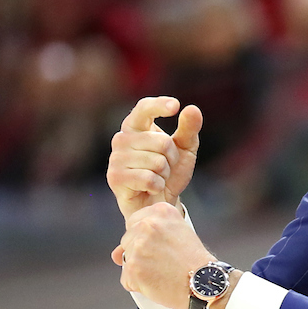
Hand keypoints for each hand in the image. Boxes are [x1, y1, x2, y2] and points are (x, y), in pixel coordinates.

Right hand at [107, 95, 202, 223]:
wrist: (158, 202)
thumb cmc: (169, 172)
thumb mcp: (184, 149)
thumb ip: (189, 129)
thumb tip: (192, 109)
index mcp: (136, 126)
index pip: (144, 108)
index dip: (159, 105)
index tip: (175, 106)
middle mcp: (122, 139)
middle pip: (162, 142)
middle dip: (172, 158)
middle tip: (166, 167)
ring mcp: (116, 158)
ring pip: (157, 162)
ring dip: (165, 174)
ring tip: (157, 178)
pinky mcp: (115, 177)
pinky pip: (149, 178)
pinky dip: (158, 186)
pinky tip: (152, 188)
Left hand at [113, 202, 213, 308]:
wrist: (205, 282)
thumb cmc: (194, 261)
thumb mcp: (178, 235)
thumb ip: (146, 236)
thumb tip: (115, 254)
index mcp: (160, 212)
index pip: (135, 221)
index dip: (146, 238)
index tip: (161, 247)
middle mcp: (147, 225)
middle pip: (127, 240)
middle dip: (140, 254)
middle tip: (163, 262)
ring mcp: (138, 246)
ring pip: (126, 260)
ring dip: (140, 270)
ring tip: (162, 273)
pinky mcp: (133, 268)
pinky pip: (126, 279)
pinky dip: (139, 285)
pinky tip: (157, 283)